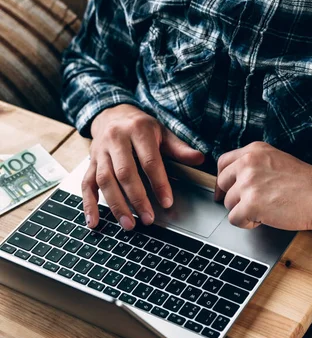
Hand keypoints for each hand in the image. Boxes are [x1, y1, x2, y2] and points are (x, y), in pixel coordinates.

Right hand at [82, 104, 204, 229]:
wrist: (113, 113)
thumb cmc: (141, 127)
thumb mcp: (162, 132)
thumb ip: (179, 148)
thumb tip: (200, 159)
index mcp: (138, 130)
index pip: (149, 160)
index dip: (159, 182)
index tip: (167, 202)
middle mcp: (116, 139)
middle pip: (125, 172)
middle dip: (137, 198)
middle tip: (148, 218)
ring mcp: (100, 152)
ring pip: (104, 180)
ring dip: (116, 205)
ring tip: (129, 224)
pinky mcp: (90, 162)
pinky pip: (86, 184)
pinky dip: (89, 205)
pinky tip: (94, 222)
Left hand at [214, 141, 311, 230]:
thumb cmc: (304, 182)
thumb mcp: (275, 159)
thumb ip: (253, 164)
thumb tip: (234, 179)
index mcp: (253, 151)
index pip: (223, 162)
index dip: (223, 179)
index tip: (223, 189)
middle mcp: (248, 163)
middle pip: (222, 183)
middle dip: (232, 196)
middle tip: (246, 205)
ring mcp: (248, 183)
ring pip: (228, 203)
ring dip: (242, 210)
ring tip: (263, 210)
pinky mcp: (251, 204)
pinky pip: (234, 219)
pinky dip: (246, 223)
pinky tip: (262, 219)